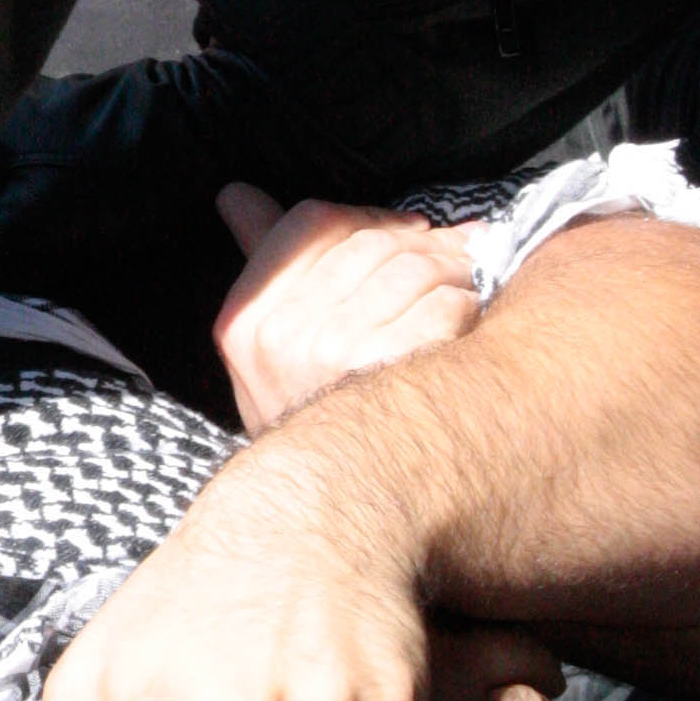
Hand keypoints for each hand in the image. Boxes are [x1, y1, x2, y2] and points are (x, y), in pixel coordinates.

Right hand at [213, 183, 479, 434]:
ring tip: (463, 282)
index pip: (311, 222)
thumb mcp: (264, 342)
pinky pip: (443, 307)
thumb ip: (259, 260)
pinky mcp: (393, 378)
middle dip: (423, 242)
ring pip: (414, 268)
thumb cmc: (309, 408)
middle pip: (372, 242)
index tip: (397, 234)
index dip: (365, 218)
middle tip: (452, 254)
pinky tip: (463, 321)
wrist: (335, 505)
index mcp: (246, 317)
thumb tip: (235, 195)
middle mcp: (283, 336)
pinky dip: (464, 305)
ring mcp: (336, 358)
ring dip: (454, 268)